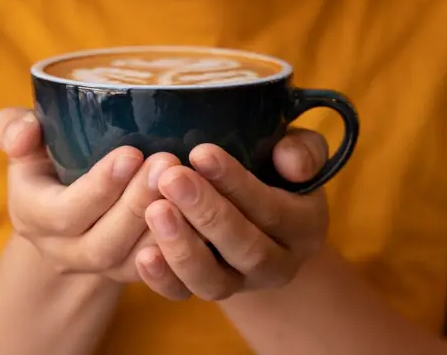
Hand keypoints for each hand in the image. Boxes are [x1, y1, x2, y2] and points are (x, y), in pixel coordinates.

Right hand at [0, 108, 181, 282]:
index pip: (65, 213)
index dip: (99, 188)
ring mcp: (100, 267)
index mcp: (33, 216)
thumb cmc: (49, 155)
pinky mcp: (133, 273)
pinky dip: (182, 246)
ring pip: (134, 262)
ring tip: (187, 182)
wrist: (71, 200)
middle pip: (103, 244)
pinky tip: (201, 212)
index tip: (131, 153)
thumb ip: (14, 128)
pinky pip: (161, 274)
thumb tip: (24, 133)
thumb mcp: (26, 140)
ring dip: (164, 225)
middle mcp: (63, 252)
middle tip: (167, 163)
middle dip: (136, 204)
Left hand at [136, 130, 329, 300]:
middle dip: (205, 212)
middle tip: (170, 177)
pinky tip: (142, 254)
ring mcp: (240, 283)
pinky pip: (183, 294)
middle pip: (244, 248)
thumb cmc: (276, 170)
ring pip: (213, 280)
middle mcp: (277, 264)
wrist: (261, 216)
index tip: (201, 152)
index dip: (236, 182)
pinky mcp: (206, 290)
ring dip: (182, 248)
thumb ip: (303, 152)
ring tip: (154, 210)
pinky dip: (162, 278)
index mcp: (304, 227)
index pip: (271, 209)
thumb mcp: (299, 152)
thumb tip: (290, 161)